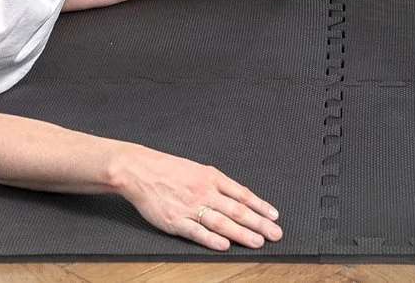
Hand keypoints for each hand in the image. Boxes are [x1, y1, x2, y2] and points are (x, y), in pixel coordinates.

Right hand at [109, 145, 283, 249]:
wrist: (139, 170)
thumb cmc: (168, 169)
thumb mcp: (197, 170)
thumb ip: (217, 184)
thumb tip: (239, 197)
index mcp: (211, 178)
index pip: (241, 194)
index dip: (260, 206)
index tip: (274, 216)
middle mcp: (204, 192)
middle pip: (237, 210)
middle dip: (259, 223)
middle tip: (275, 233)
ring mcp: (190, 207)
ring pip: (221, 222)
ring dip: (242, 233)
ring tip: (258, 242)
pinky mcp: (175, 221)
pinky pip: (197, 231)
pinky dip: (212, 239)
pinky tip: (225, 245)